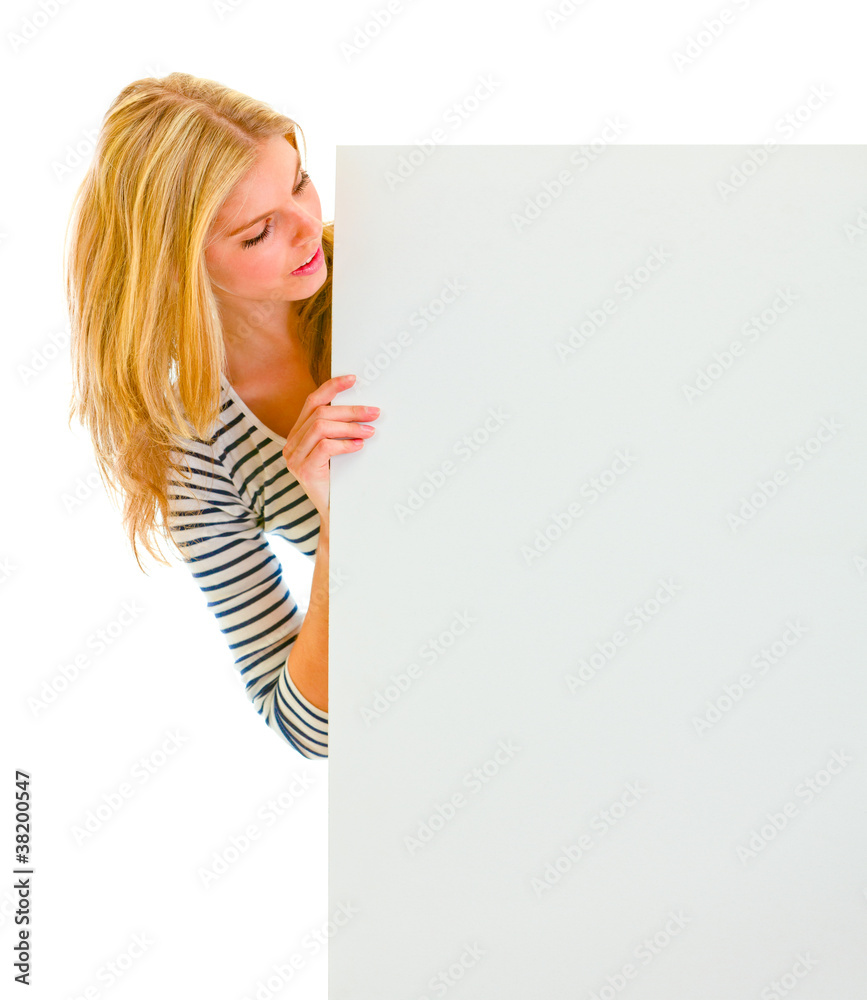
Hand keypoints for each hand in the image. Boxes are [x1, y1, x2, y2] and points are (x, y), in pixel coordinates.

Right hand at [281, 374, 378, 517]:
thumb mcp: (338, 451)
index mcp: (298, 434)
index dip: (331, 387)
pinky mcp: (303, 470)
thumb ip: (340, 431)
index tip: (353, 379)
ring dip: (350, 426)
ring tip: (370, 430)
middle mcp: (292, 443)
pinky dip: (344, 443)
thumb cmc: (340, 481)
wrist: (336, 515)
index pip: (312, 402)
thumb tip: (365, 410)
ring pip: (321, 426)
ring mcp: (294, 457)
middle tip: (374, 412)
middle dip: (350, 410)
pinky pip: (324, 446)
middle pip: (319, 413)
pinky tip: (359, 446)